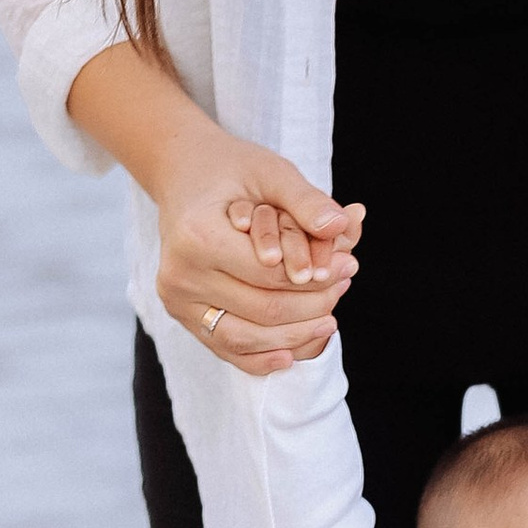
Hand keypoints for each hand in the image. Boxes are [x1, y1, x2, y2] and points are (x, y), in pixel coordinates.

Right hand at [157, 131, 363, 375]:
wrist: (184, 175)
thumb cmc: (232, 170)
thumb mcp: (271, 172)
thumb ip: (306, 200)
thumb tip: (344, 224)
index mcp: (198, 237)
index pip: (272, 275)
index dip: (317, 276)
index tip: (350, 264)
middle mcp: (180, 274)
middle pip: (262, 309)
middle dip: (313, 304)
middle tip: (345, 284)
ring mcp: (177, 299)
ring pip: (244, 338)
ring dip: (294, 335)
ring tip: (329, 319)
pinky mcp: (181, 313)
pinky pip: (224, 347)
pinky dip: (260, 357)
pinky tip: (292, 353)